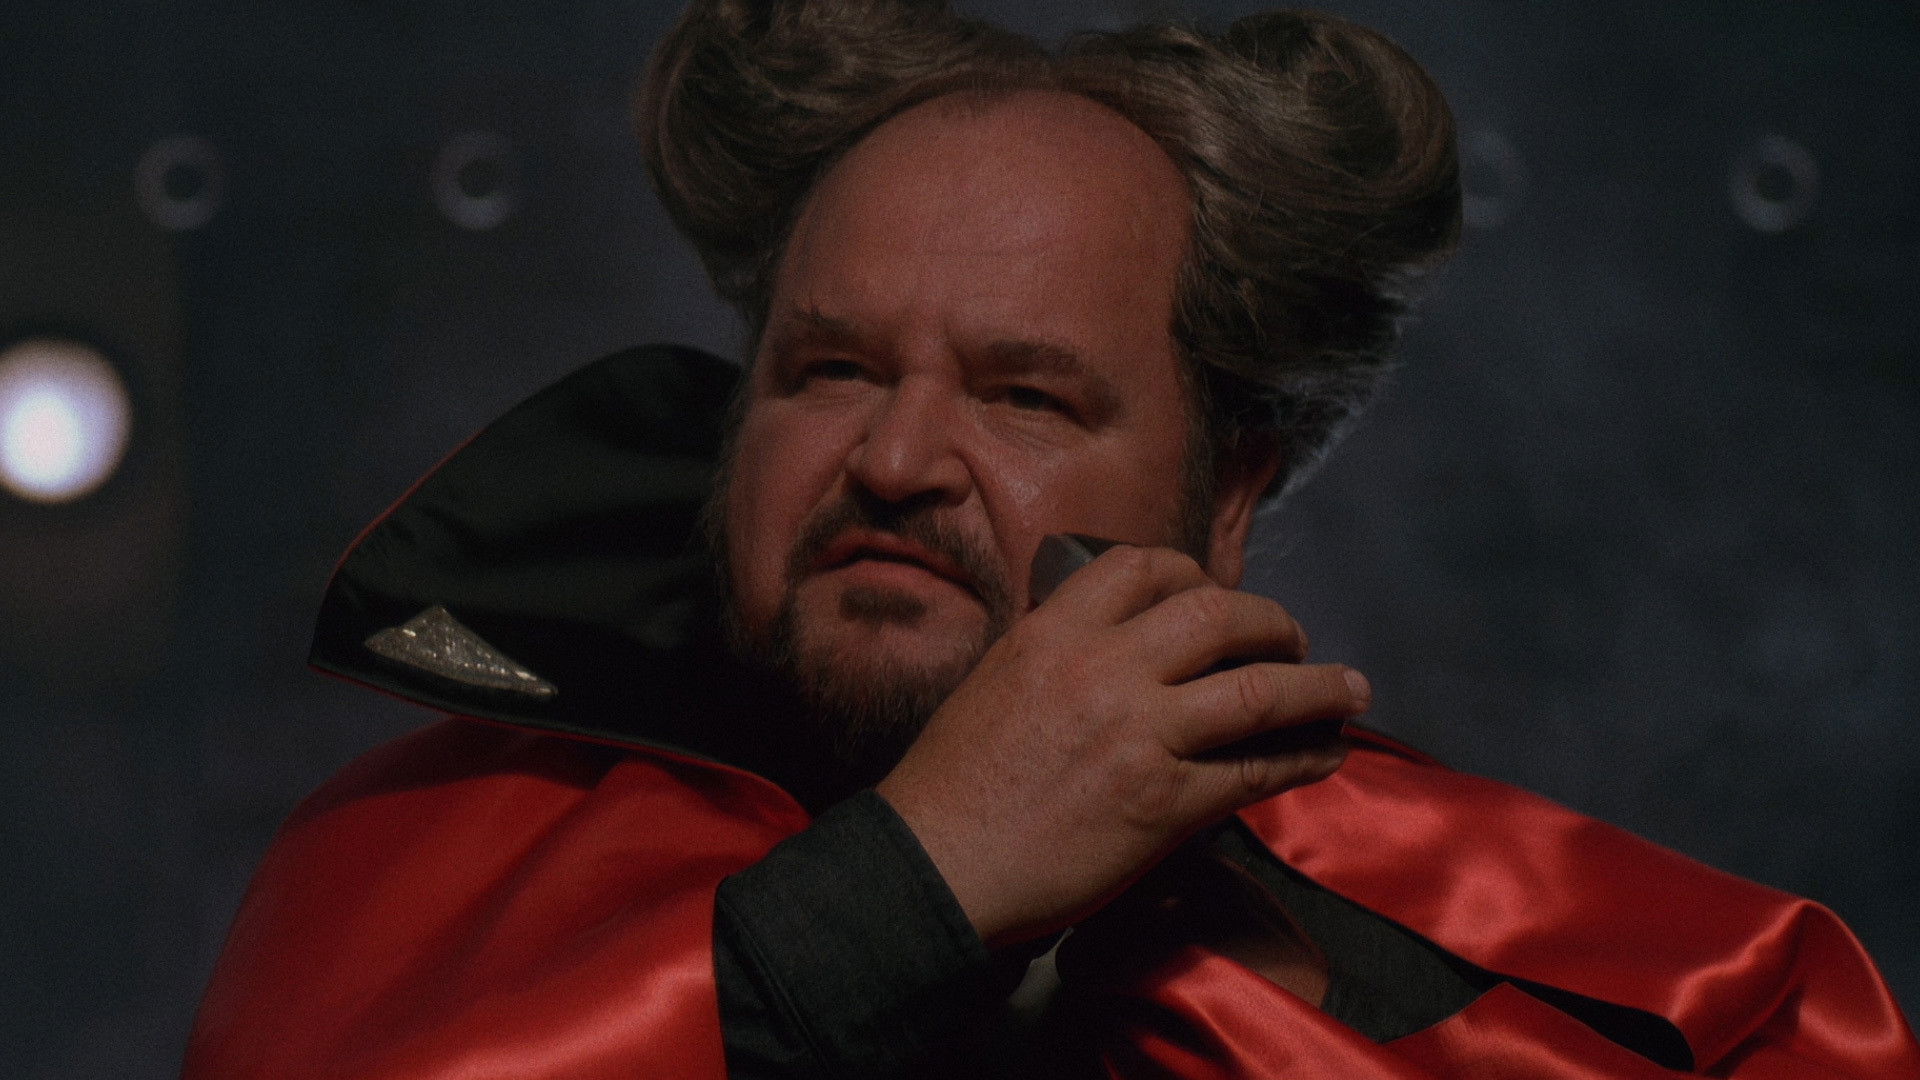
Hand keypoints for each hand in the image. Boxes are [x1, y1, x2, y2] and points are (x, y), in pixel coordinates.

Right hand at [875, 544, 1365, 946]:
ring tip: (1350, 689)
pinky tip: (1326, 753)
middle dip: (1273, 623)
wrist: (934, 867)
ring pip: (1257, 690)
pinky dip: (1302, 758)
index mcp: (1053, 632)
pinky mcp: (1163, 803)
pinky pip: (1254, 770)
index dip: (1194, 574)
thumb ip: (1054, 651)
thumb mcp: (995, 682)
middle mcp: (1102, 669)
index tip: (1216, 594)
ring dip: (1317, 687)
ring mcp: (1139, 735)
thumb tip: (1112, 645)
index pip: (1143, 566)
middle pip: (1218, 615)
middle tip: (1294, 640)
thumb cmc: (952, 787)